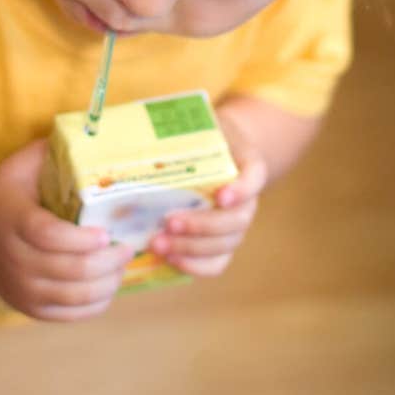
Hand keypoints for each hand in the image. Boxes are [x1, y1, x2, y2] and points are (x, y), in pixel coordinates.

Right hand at [0, 139, 133, 320]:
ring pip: (74, 295)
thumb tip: (86, 133)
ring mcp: (21, 288)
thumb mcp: (16, 168)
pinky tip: (108, 287)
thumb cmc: (6, 198)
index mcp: (13, 221)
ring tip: (122, 266)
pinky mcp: (30, 308)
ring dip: (107, 283)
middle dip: (108, 261)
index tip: (106, 233)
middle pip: (69, 269)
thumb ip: (46, 152)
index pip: (49, 235)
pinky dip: (96, 304)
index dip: (81, 239)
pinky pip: (70, 315)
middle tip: (127, 247)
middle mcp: (15, 259)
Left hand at [149, 119, 267, 277]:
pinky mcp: (222, 243)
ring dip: (192, 248)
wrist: (222, 155)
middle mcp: (247, 200)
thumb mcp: (203, 129)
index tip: (220, 196)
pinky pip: (218, 263)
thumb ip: (184, 134)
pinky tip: (171, 259)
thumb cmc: (206, 141)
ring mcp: (236, 224)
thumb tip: (140, 140)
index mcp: (248, 167)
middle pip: (237, 220)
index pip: (254, 177)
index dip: (241, 189)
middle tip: (169, 222)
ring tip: (159, 244)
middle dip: (202, 225)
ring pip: (225, 244)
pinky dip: (196, 265)